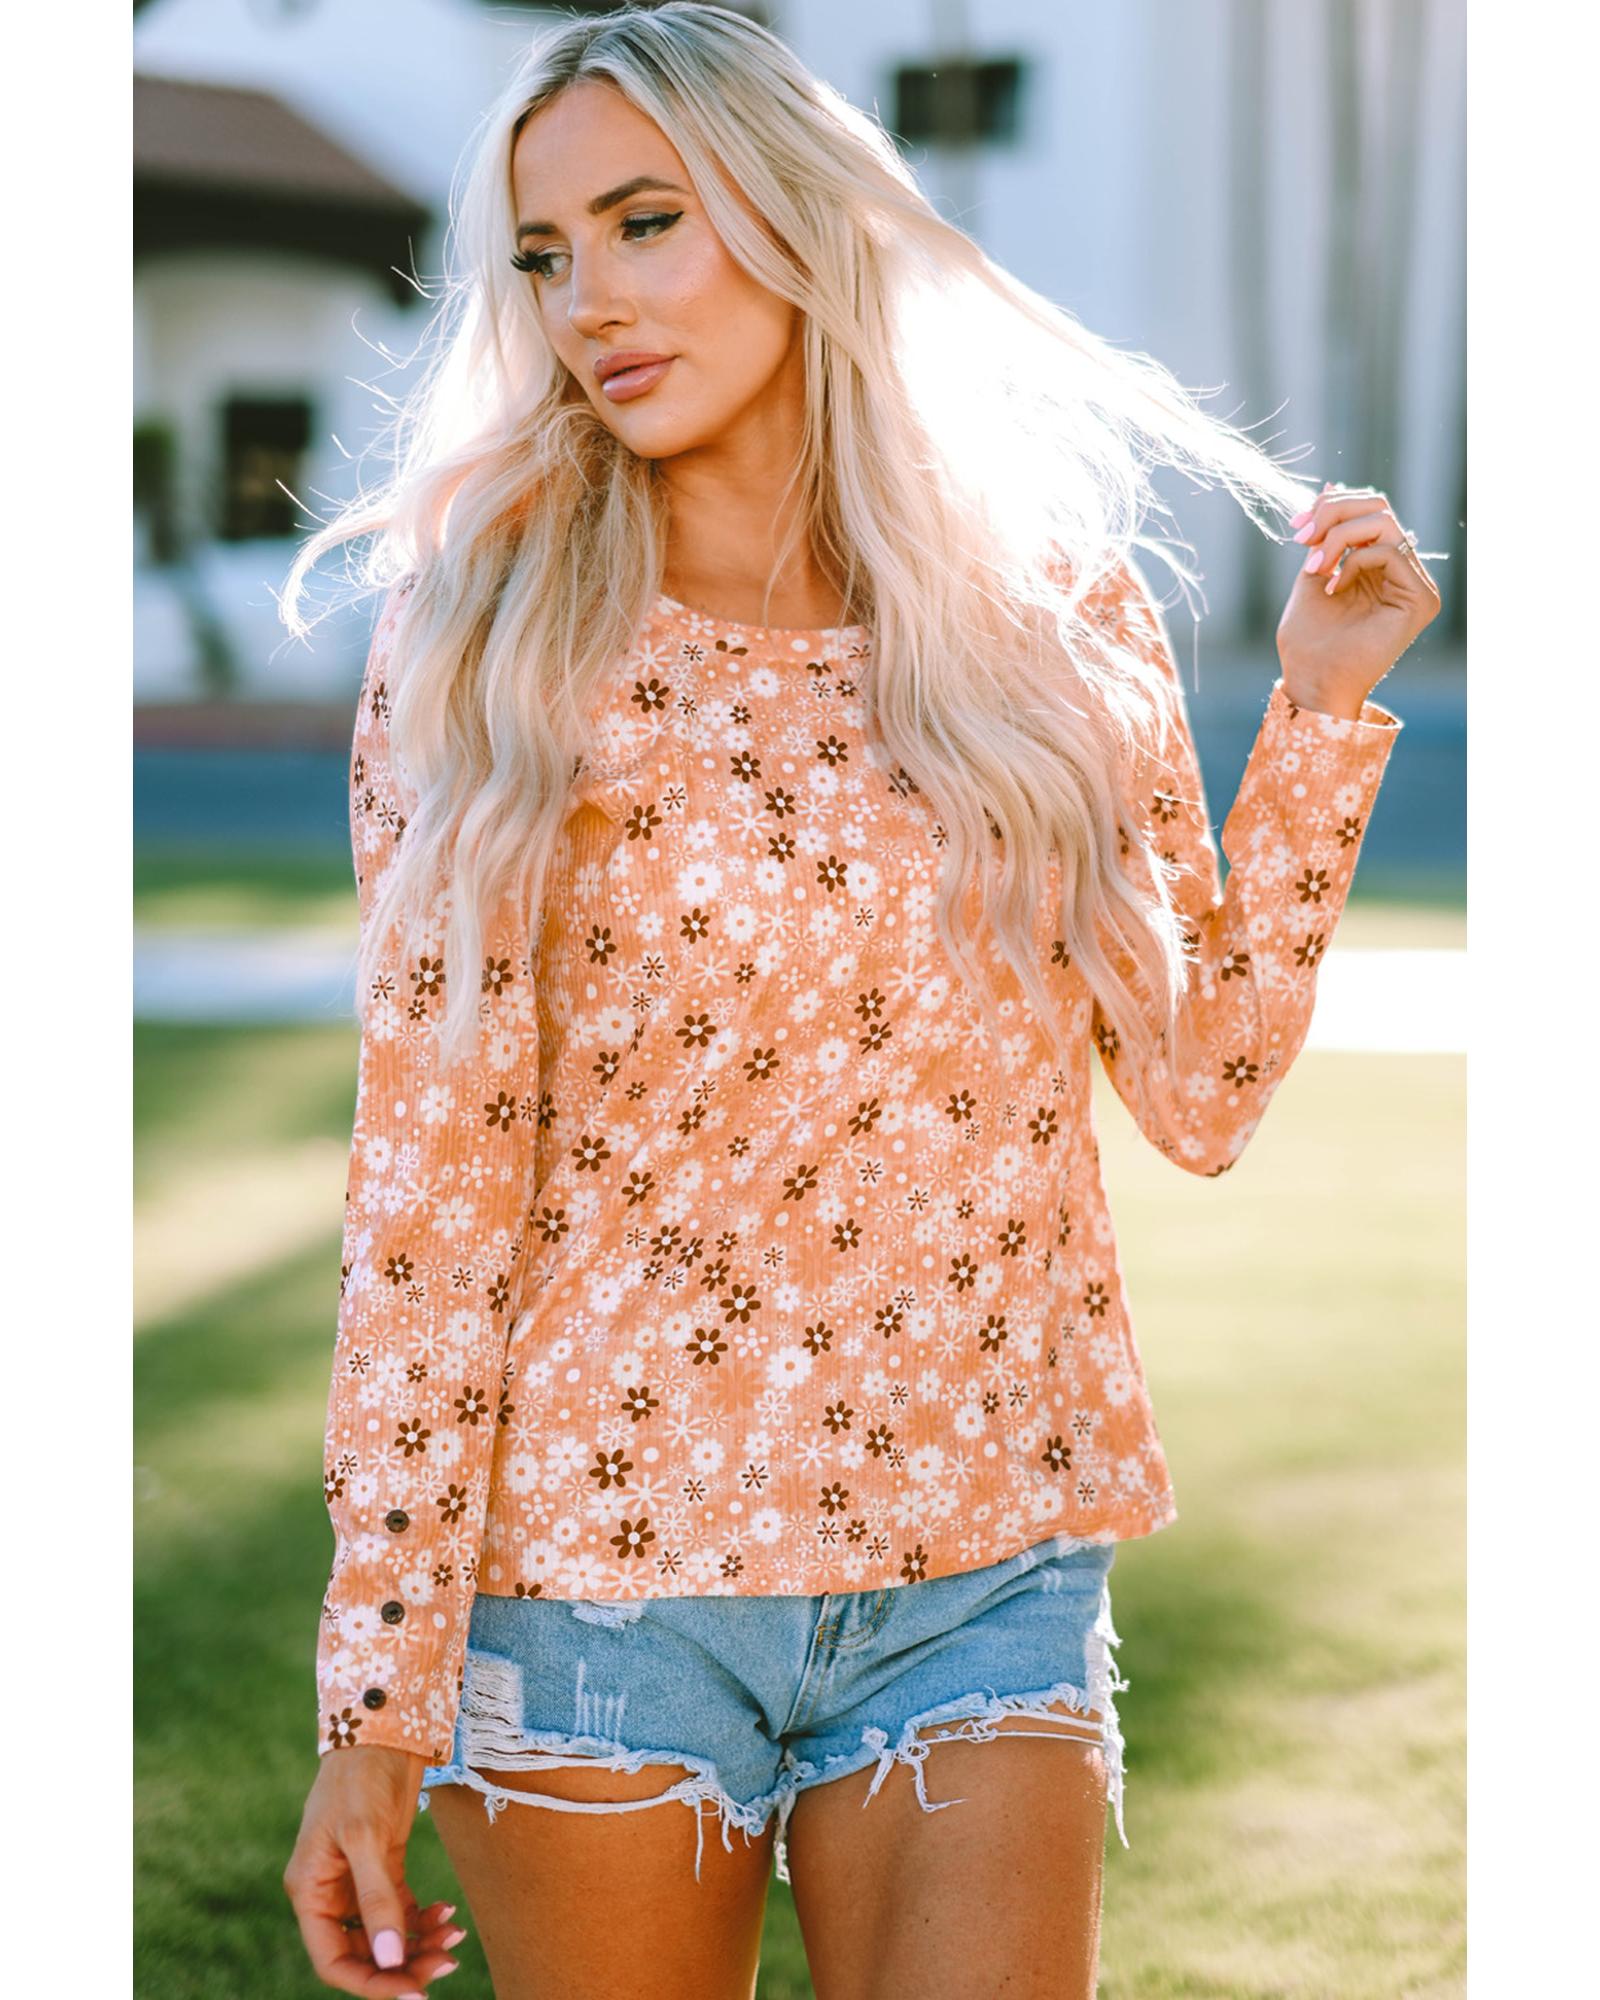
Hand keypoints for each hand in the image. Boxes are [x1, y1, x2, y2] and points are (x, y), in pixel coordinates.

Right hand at [283, 1746, 466, 1995]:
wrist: (382, 1727)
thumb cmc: (361, 1776)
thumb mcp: (366, 1836)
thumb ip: (377, 1900)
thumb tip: (391, 1959)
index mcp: (310, 1891)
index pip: (334, 1961)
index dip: (371, 1983)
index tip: (413, 1992)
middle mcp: (329, 1892)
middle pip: (363, 1953)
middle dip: (403, 1964)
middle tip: (447, 1961)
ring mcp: (356, 1880)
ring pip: (386, 1935)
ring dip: (418, 1943)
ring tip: (454, 1936)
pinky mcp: (383, 1865)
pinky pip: (401, 1910)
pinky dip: (424, 1919)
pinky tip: (448, 1914)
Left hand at [1275, 482, 1442, 716]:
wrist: (1310, 681)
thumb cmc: (1308, 639)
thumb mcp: (1312, 572)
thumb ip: (1325, 533)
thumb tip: (1333, 483)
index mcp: (1379, 564)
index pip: (1368, 510)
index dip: (1332, 505)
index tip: (1296, 525)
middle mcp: (1402, 571)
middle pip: (1379, 507)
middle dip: (1334, 513)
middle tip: (1302, 537)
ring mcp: (1415, 585)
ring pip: (1384, 523)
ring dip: (1338, 537)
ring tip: (1314, 567)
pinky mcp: (1421, 599)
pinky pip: (1391, 552)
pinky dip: (1355, 561)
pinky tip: (1335, 588)